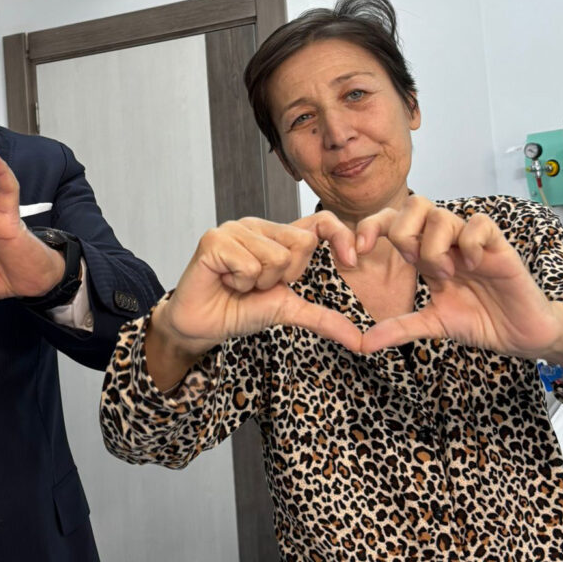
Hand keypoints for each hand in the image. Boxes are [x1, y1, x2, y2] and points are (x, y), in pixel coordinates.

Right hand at [153, 212, 363, 360]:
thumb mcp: (289, 310)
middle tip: (259, 285)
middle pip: (302, 243)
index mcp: (278, 235)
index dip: (340, 236)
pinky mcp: (214, 240)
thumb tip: (360, 340)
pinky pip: (248, 264)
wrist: (202, 325)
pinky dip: (240, 283)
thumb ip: (323, 318)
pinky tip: (225, 282)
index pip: (321, 220)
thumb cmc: (239, 310)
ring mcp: (234, 229)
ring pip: (275, 257)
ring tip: (239, 284)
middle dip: (285, 276)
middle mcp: (257, 225)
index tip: (352, 261)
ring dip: (258, 283)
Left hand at [356, 195, 562, 356]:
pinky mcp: (499, 246)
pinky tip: (472, 265)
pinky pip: (478, 224)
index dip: (370, 228)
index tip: (356, 254)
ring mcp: (472, 241)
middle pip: (414, 204)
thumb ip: (399, 328)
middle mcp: (446, 242)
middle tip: (414, 264)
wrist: (521, 333)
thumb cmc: (481, 320)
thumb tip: (362, 344)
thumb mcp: (432, 325)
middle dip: (403, 232)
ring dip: (434, 246)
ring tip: (447, 275)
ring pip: (441, 215)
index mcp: (425, 254)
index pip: (392, 221)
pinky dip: (468, 244)